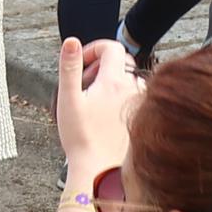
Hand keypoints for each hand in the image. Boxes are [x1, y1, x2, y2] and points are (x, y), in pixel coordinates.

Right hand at [53, 38, 142, 188]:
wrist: (99, 170)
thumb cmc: (81, 138)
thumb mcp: (68, 99)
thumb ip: (70, 67)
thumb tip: (71, 41)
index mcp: (113, 81)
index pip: (111, 47)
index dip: (94, 48)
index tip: (81, 62)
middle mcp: (132, 89)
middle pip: (120, 61)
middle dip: (100, 65)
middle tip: (83, 85)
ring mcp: (140, 103)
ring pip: (128, 79)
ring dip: (111, 81)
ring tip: (94, 101)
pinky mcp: (143, 117)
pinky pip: (135, 96)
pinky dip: (122, 96)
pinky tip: (108, 114)